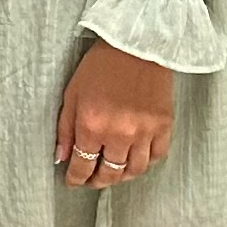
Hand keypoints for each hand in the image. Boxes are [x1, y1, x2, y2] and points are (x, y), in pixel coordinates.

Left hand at [56, 39, 174, 187]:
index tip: (73, 181)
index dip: (76, 179)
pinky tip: (135, 158)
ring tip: (113, 172)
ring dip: (122, 176)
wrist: (136, 45)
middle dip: (98, 181)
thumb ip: (65, 130)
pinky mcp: (164, 126)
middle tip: (92, 180)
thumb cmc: (100, 67)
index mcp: (92, 126)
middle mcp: (119, 134)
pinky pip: (157, 156)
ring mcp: (145, 132)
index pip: (82, 166)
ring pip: (134, 170)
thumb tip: (61, 158)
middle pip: (110, 174)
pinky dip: (145, 162)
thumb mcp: (72, 95)